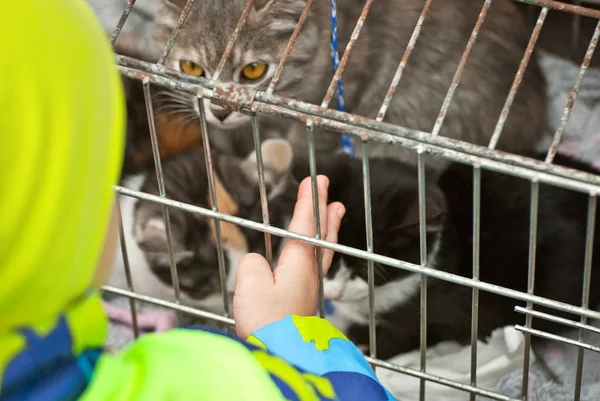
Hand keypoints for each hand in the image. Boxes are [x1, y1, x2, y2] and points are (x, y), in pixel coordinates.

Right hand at [233, 175, 344, 338]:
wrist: (282, 356)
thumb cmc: (267, 322)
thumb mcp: (250, 285)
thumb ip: (253, 266)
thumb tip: (259, 265)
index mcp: (299, 264)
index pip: (306, 225)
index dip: (309, 202)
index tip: (315, 180)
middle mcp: (309, 274)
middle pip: (322, 237)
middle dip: (325, 213)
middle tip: (331, 195)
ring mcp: (309, 289)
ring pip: (323, 250)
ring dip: (328, 229)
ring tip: (335, 214)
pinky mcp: (303, 303)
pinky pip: (316, 266)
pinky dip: (319, 250)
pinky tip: (313, 256)